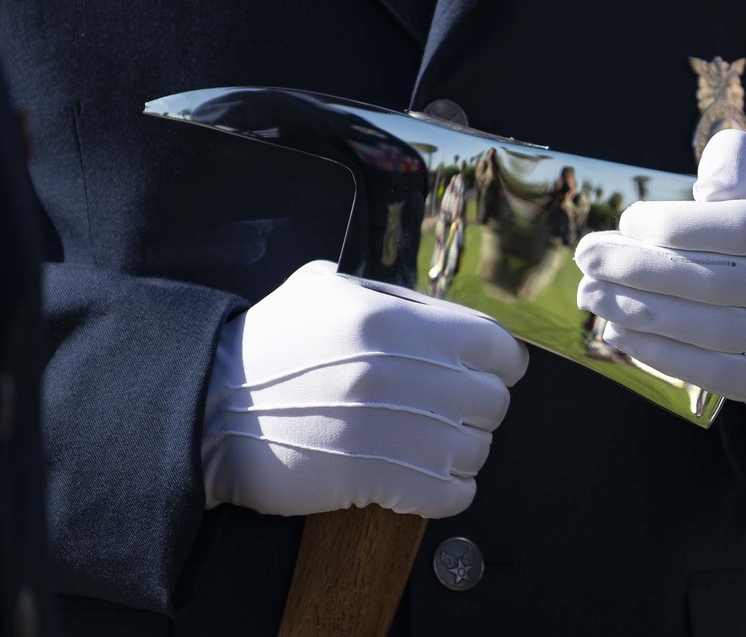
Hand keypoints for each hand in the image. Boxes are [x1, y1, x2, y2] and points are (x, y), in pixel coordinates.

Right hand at [202, 260, 528, 517]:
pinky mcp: (372, 480)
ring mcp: (387, 430)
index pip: (494, 345)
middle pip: (491, 401)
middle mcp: (397, 373)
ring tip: (431, 443)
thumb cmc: (268, 347)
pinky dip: (447, 489)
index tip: (487, 370)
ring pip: (476, 450)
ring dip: (461, 450)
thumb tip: (446, 315)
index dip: (499, 361)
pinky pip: (452, 494)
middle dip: (478, 407)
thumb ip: (390, 295)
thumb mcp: (322, 289)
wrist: (206, 410)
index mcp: (390, 322)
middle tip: (450, 409)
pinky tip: (423, 476)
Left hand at [575, 130, 745, 408]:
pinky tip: (617, 330)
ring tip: (591, 293)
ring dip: (638, 313)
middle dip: (639, 269)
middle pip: (716, 283)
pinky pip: (713, 373)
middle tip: (588, 257)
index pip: (738, 228)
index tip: (628, 219)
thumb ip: (739, 161)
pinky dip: (658, 354)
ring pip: (709, 332)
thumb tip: (707, 194)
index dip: (675, 225)